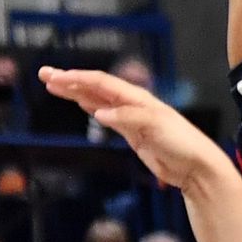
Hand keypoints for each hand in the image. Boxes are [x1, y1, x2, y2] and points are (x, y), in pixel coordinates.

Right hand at [41, 68, 228, 192]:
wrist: (196, 166)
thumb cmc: (182, 144)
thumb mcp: (156, 128)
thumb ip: (128, 119)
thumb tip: (100, 113)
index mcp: (138, 98)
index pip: (102, 83)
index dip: (78, 79)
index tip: (56, 77)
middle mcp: (133, 103)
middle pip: (96, 87)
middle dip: (70, 81)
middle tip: (45, 75)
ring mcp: (131, 117)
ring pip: (97, 99)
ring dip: (76, 92)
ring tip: (54, 85)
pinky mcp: (132, 133)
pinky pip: (106, 114)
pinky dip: (91, 106)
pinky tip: (81, 102)